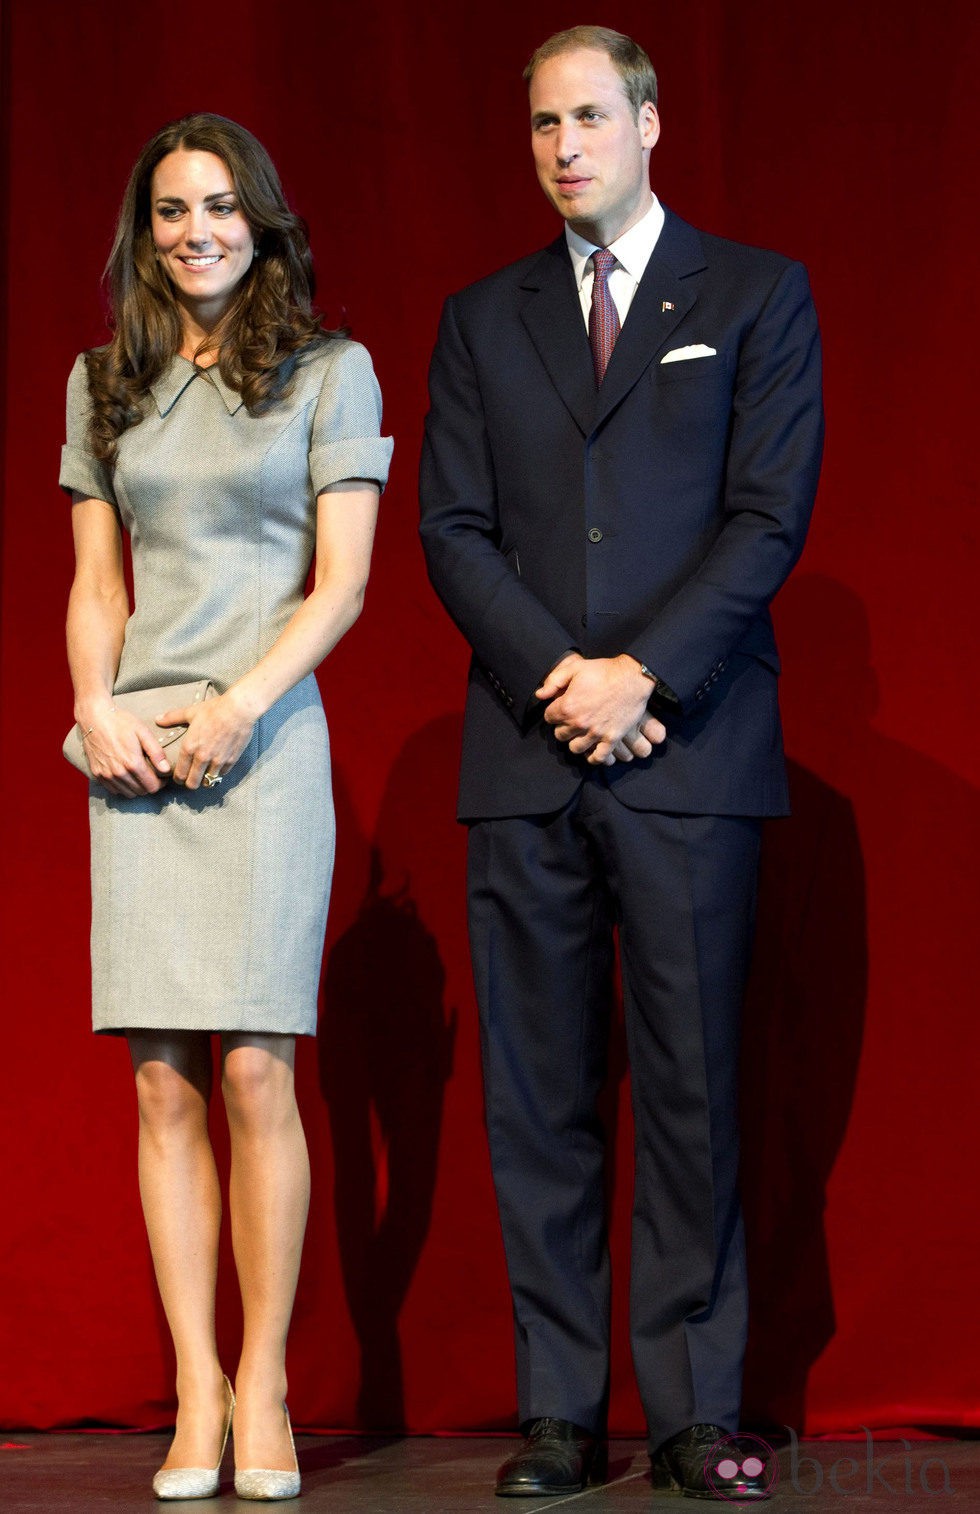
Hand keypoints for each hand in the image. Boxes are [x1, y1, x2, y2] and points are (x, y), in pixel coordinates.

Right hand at [80, 706, 170, 797]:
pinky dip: (123, 787)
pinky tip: (127, 775)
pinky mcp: (97, 774)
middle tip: (153, 774)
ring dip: (137, 787)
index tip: (163, 776)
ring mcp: (106, 775)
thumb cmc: (121, 722)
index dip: (161, 783)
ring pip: (128, 793)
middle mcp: (118, 773)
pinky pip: (114, 790)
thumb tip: (166, 770)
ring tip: (140, 775)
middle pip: (141, 791)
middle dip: (150, 785)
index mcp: (132, 763)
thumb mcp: (143, 732)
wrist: (94, 718)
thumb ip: (156, 752)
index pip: (152, 787)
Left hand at [160, 689, 254, 790]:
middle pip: (192, 783)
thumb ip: (172, 718)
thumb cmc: (214, 709)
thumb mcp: (191, 712)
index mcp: (189, 747)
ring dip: (205, 780)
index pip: (179, 773)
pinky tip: (217, 768)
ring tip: (204, 775)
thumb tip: (157, 719)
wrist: (239, 709)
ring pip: (208, 782)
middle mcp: (202, 757)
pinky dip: (219, 773)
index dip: (177, 779)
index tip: (179, 777)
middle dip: (189, 783)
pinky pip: (222, 774)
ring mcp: (218, 761)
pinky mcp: (231, 760)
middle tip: (190, 779)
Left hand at [536, 654, 666, 765]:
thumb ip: (554, 681)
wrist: (633, 678)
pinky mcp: (611, 738)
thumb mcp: (575, 668)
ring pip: (575, 748)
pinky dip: (593, 757)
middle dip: (563, 727)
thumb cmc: (604, 671)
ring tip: (580, 734)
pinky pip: (598, 757)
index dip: (554, 712)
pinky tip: (591, 750)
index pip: (549, 717)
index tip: (561, 708)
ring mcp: (596, 733)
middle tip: (570, 720)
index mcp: (568, 706)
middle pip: (560, 734)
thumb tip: (539, 695)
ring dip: (575, 741)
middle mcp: (579, 723)